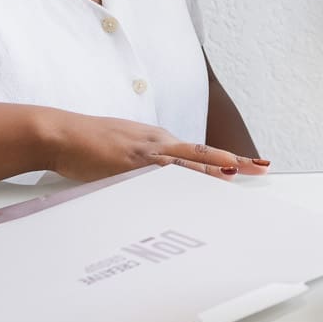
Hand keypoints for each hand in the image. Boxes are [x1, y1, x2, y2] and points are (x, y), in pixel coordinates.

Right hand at [39, 110, 271, 182]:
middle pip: (202, 153)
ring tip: (237, 172)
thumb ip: (149, 159)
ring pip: (185, 162)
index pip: (199, 152)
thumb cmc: (90, 142)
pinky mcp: (127, 164)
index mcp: (158, 140)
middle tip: (260, 168)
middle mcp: (157, 143)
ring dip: (212, 168)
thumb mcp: (127, 146)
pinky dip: (178, 180)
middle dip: (234, 161)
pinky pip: (158, 175)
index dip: (226, 159)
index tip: (249, 165)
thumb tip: (164, 176)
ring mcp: (144, 153)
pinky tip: (193, 187)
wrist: (61, 133)